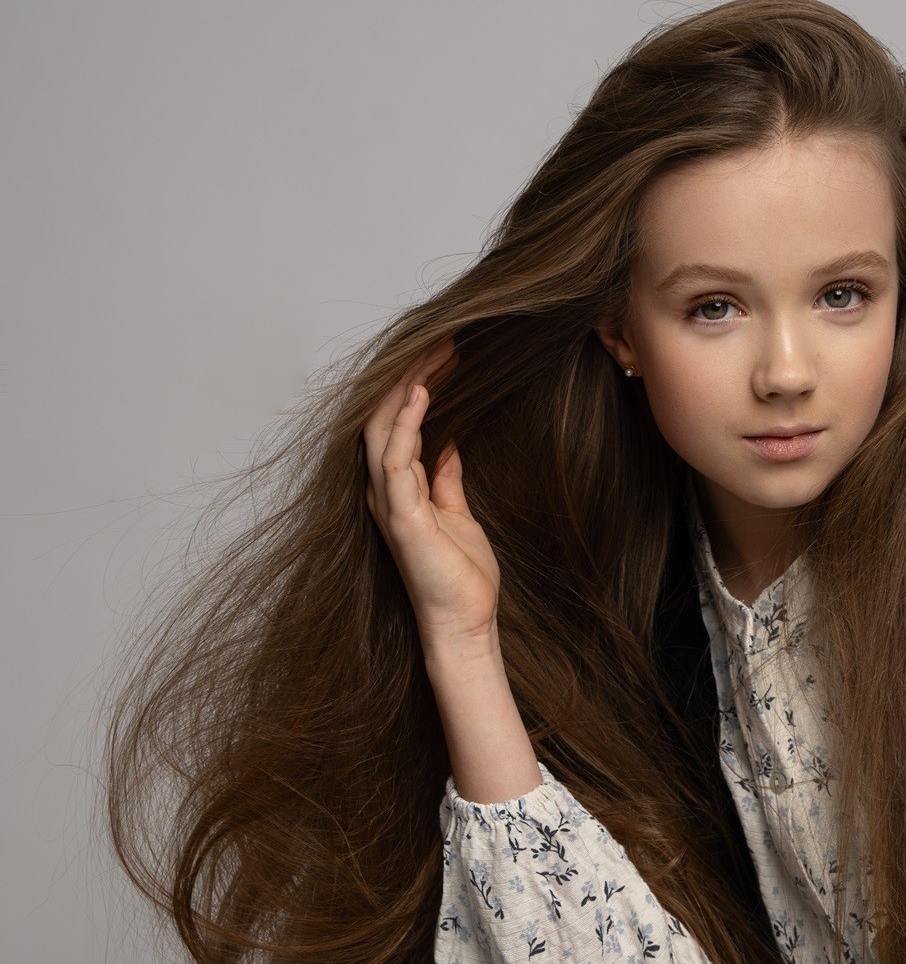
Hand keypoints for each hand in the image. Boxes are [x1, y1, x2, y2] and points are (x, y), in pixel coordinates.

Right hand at [363, 339, 500, 648]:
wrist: (463, 624)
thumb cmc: (461, 577)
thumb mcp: (458, 514)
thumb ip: (447, 479)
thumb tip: (450, 444)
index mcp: (397, 489)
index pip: (399, 423)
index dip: (418, 385)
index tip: (449, 355)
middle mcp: (384, 491)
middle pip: (386, 416)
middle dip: (413, 374)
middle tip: (446, 340)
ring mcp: (388, 502)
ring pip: (385, 428)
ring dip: (410, 387)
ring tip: (439, 353)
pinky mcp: (401, 517)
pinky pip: (395, 459)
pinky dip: (407, 423)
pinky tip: (422, 393)